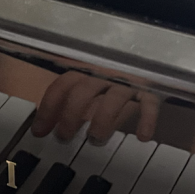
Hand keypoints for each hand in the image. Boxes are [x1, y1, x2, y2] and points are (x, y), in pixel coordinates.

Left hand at [31, 71, 160, 143]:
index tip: (39, 131)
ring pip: (113, 98)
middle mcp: (106, 71)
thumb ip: (74, 101)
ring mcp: (128, 79)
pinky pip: (149, 103)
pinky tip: (143, 136)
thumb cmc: (118, 76)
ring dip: (102, 120)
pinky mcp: (152, 87)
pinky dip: (147, 119)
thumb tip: (46, 126)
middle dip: (71, 115)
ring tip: (96, 139)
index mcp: (88, 68)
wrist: (155, 54)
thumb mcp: (93, 86)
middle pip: (84, 90)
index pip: (63, 84)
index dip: (49, 107)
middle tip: (64, 137)